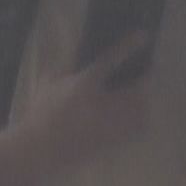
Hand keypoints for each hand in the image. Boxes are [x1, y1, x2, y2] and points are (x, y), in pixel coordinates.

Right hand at [7, 31, 153, 175]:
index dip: (129, 46)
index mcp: (85, 84)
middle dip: (144, 79)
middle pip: (137, 87)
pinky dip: (138, 120)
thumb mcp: (47, 84)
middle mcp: (103, 103)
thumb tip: (69, 54)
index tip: (144, 34)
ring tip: (138, 94)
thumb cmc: (41, 115)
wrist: (41, 151)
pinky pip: (137, 129)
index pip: (111, 59)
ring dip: (142, 100)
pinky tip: (132, 117)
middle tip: (144, 72)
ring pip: (141, 109)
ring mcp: (110, 124)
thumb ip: (59, 66)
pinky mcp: (114, 141)